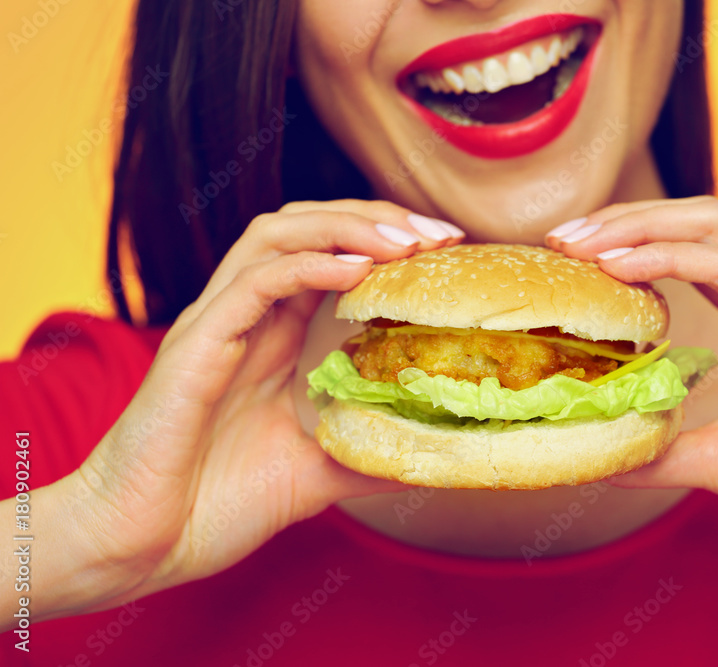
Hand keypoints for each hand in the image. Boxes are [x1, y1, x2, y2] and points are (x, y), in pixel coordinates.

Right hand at [33, 200, 463, 618]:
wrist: (143, 545)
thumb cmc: (216, 505)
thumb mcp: (317, 472)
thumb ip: (367, 454)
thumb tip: (431, 457)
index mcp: (269, 336)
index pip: (329, 256)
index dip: (386, 242)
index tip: (446, 250)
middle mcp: (242, 316)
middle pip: (307, 227)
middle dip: (376, 218)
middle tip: (440, 234)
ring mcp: (215, 324)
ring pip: (276, 235)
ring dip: (347, 228)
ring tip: (407, 242)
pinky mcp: (194, 345)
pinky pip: (254, 283)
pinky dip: (310, 266)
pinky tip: (359, 270)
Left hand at [547, 197, 717, 601]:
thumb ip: (668, 444)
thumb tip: (609, 454)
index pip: (698, 248)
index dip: (635, 241)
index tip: (575, 257)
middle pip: (701, 220)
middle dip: (626, 219)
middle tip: (562, 236)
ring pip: (713, 225)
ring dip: (637, 226)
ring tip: (578, 242)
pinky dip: (666, 257)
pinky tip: (617, 267)